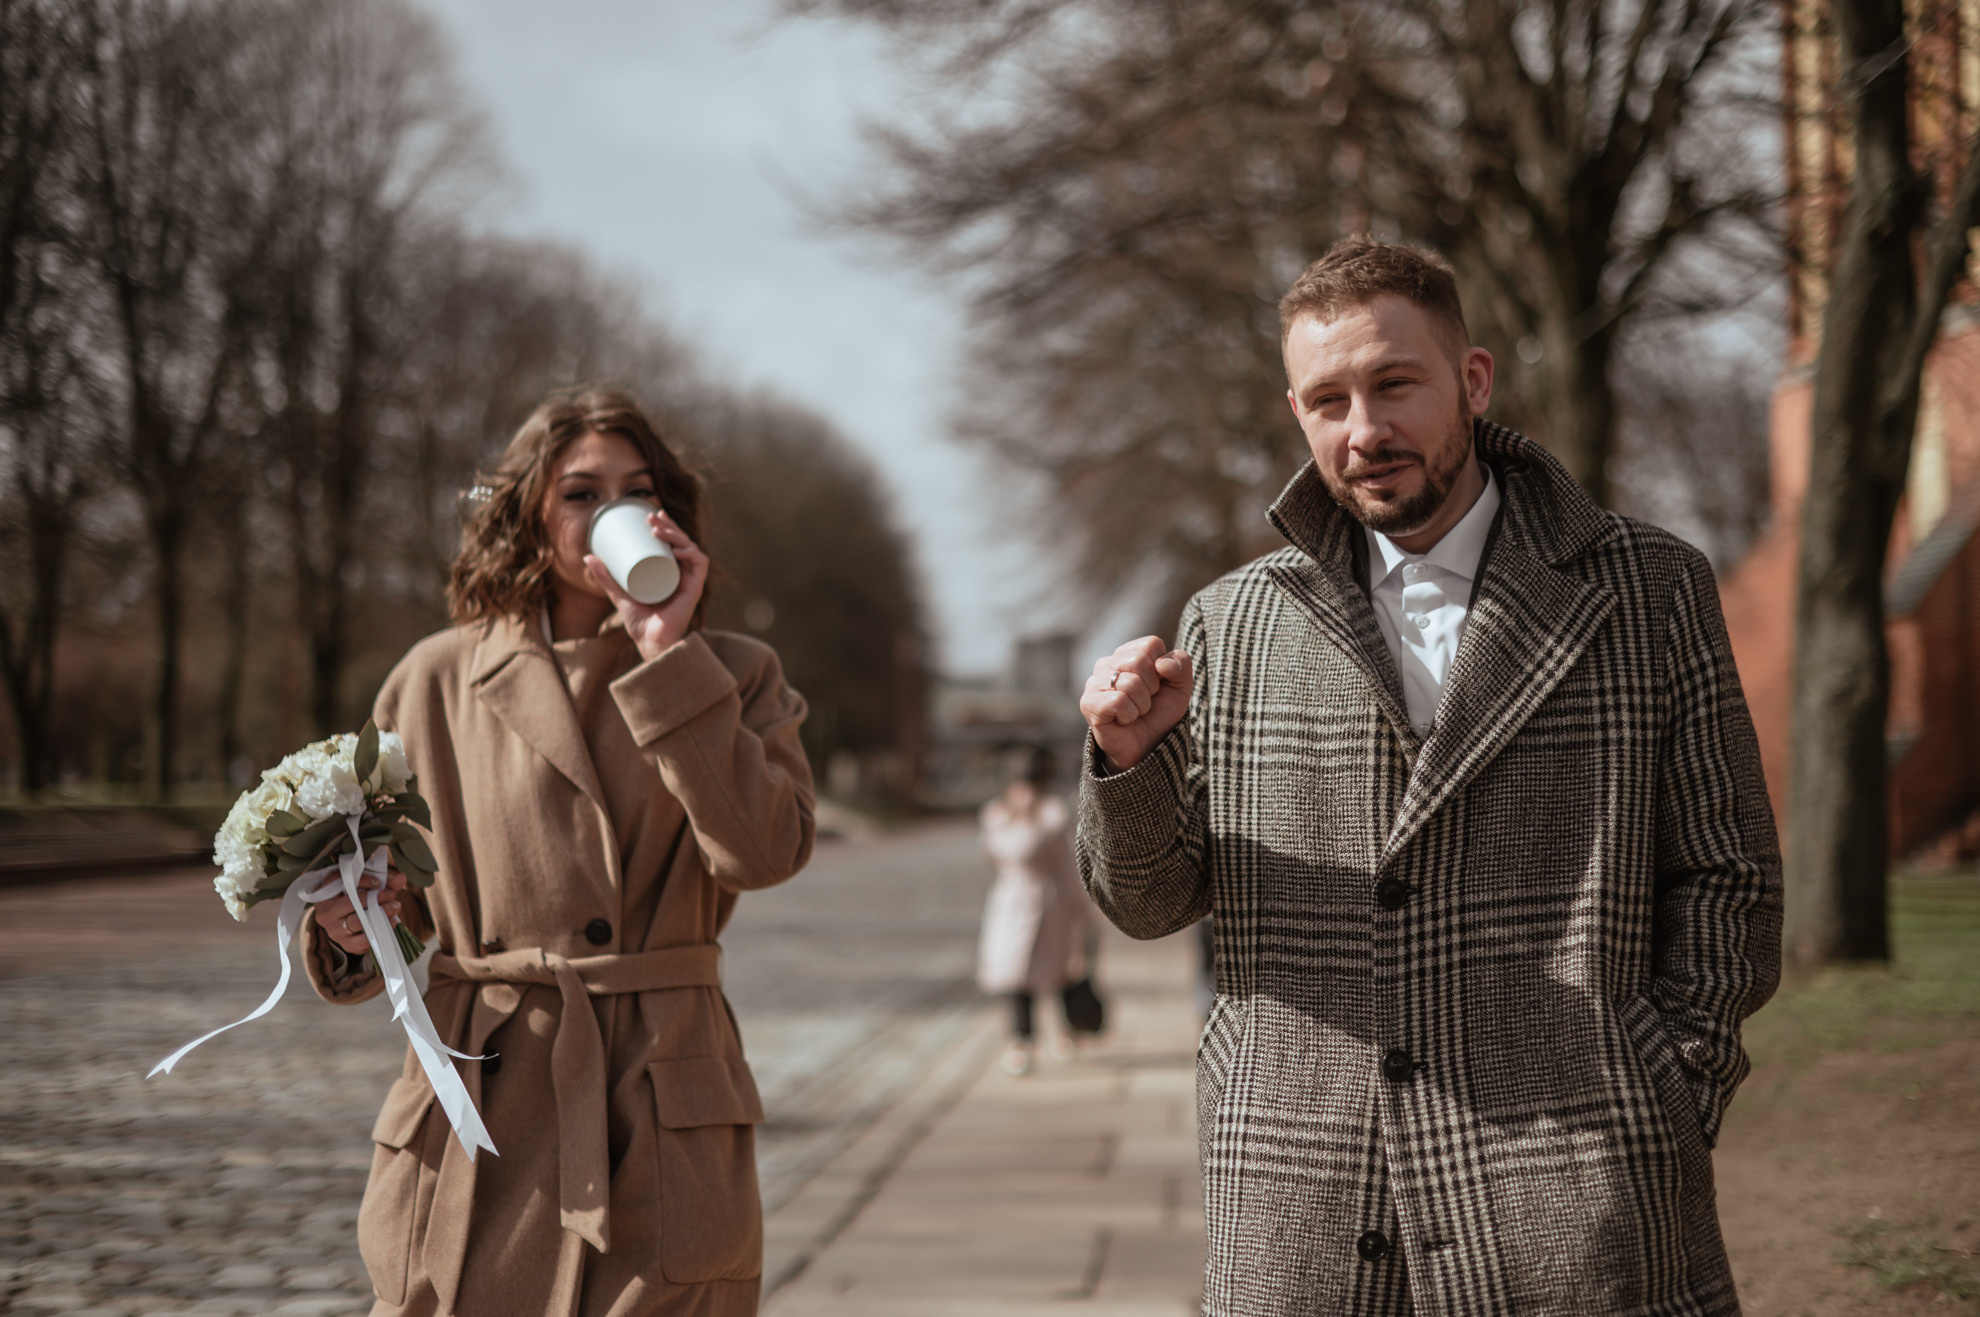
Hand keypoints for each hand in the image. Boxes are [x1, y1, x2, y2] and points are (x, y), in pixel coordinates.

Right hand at [315, 867, 409, 954]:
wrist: (348, 917)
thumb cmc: (356, 897)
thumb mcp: (366, 885)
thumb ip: (384, 882)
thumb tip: (401, 878)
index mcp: (325, 894)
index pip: (343, 884)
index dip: (364, 882)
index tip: (379, 883)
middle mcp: (325, 914)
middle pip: (352, 905)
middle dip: (376, 900)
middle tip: (392, 896)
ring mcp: (334, 931)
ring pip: (358, 923)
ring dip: (380, 915)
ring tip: (394, 908)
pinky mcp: (346, 944)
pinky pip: (362, 942)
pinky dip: (378, 932)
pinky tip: (390, 923)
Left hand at [583, 507, 709, 661]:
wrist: (650, 642)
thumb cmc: (638, 622)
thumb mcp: (618, 592)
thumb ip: (605, 577)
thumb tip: (588, 556)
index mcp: (670, 572)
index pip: (673, 543)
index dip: (666, 526)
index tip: (652, 515)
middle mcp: (682, 574)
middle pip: (682, 541)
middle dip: (669, 526)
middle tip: (651, 518)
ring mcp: (690, 580)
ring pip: (691, 548)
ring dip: (677, 535)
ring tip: (658, 530)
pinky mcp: (695, 589)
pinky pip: (700, 565)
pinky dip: (692, 553)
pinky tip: (677, 549)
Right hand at [1080, 637, 1191, 772]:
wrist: (1148, 746)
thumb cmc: (1160, 713)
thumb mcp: (1181, 687)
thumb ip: (1181, 665)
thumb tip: (1161, 664)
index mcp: (1128, 653)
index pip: (1151, 644)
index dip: (1161, 668)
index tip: (1157, 685)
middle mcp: (1107, 664)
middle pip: (1138, 660)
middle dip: (1151, 687)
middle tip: (1145, 702)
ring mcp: (1094, 683)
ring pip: (1129, 683)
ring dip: (1142, 705)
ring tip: (1135, 712)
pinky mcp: (1088, 703)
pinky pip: (1118, 701)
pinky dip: (1129, 715)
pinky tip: (1123, 720)